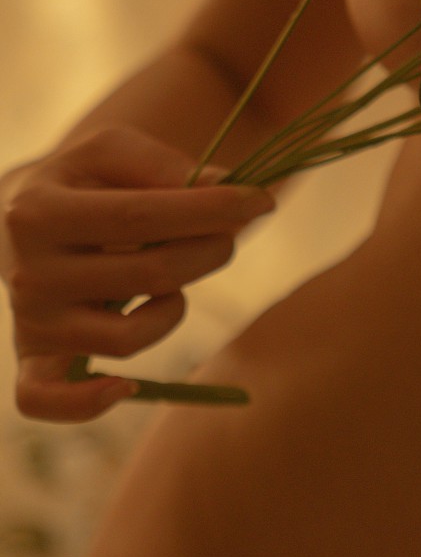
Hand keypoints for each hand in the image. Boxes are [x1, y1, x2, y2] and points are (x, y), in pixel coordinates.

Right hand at [0, 124, 274, 422]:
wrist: (19, 219)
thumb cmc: (81, 183)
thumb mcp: (110, 153)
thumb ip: (165, 166)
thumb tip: (228, 189)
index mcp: (40, 212)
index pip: (142, 216)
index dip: (212, 210)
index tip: (261, 201)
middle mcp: (27, 272)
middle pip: (148, 275)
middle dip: (210, 251)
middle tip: (229, 236)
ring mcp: (29, 321)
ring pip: (126, 339)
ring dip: (173, 312)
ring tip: (171, 285)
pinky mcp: (33, 360)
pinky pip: (43, 401)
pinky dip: (85, 403)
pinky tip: (124, 385)